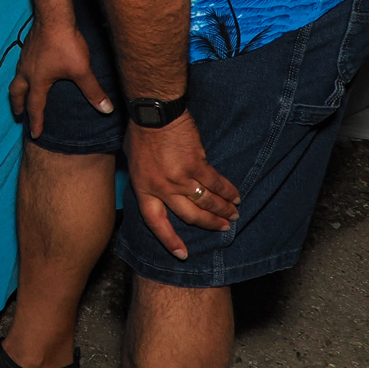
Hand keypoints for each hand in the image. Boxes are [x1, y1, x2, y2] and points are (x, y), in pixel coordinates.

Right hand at [9, 22, 113, 137]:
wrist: (54, 17)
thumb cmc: (65, 44)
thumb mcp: (81, 70)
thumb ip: (93, 91)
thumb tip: (106, 109)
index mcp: (38, 81)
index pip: (35, 106)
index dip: (36, 121)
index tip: (35, 134)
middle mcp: (26, 71)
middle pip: (16, 92)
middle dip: (17, 105)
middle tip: (19, 114)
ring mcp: (25, 57)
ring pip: (16, 77)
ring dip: (18, 89)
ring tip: (23, 93)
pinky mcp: (28, 46)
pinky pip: (21, 65)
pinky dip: (23, 74)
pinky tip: (33, 70)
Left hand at [124, 112, 239, 258]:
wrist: (154, 112)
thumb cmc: (140, 132)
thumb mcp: (132, 161)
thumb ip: (144, 179)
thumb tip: (154, 187)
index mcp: (144, 189)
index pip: (156, 223)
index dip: (169, 240)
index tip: (183, 255)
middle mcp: (163, 188)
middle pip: (189, 216)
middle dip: (209, 224)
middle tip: (223, 227)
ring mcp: (180, 178)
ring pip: (206, 202)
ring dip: (222, 210)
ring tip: (233, 214)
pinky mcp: (196, 164)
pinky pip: (215, 183)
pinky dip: (227, 191)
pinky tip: (235, 196)